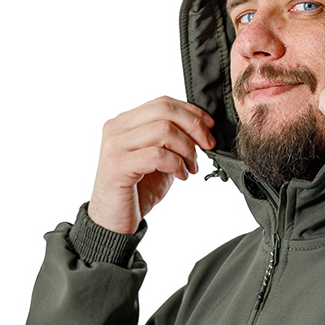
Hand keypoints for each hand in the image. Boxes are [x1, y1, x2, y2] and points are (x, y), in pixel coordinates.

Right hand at [88, 96, 214, 234]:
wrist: (114, 221)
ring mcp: (115, 145)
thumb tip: (203, 130)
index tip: (210, 127)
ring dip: (187, 149)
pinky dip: (176, 164)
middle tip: (208, 146)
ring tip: (190, 168)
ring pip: (164, 130)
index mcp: (125, 122)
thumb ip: (174, 142)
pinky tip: (181, 176)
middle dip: (194, 127)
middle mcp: (117, 128)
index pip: (163, 103)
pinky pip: (157, 155)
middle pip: (164, 110)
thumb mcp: (161, 160)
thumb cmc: (138, 191)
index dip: (191, 112)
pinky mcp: (117, 165)